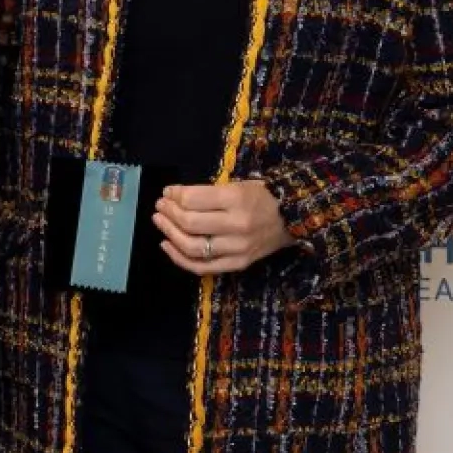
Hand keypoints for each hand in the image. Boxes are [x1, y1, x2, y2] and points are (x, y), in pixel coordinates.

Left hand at [153, 181, 293, 275]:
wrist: (293, 219)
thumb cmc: (262, 197)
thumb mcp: (237, 185)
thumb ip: (206, 192)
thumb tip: (173, 195)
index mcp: (237, 199)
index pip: (194, 199)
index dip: (175, 195)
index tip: (167, 192)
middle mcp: (237, 225)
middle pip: (190, 223)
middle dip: (169, 213)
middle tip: (160, 206)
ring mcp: (237, 249)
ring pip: (193, 247)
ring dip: (170, 234)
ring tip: (160, 222)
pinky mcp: (238, 264)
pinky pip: (202, 267)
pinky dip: (180, 258)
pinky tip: (167, 245)